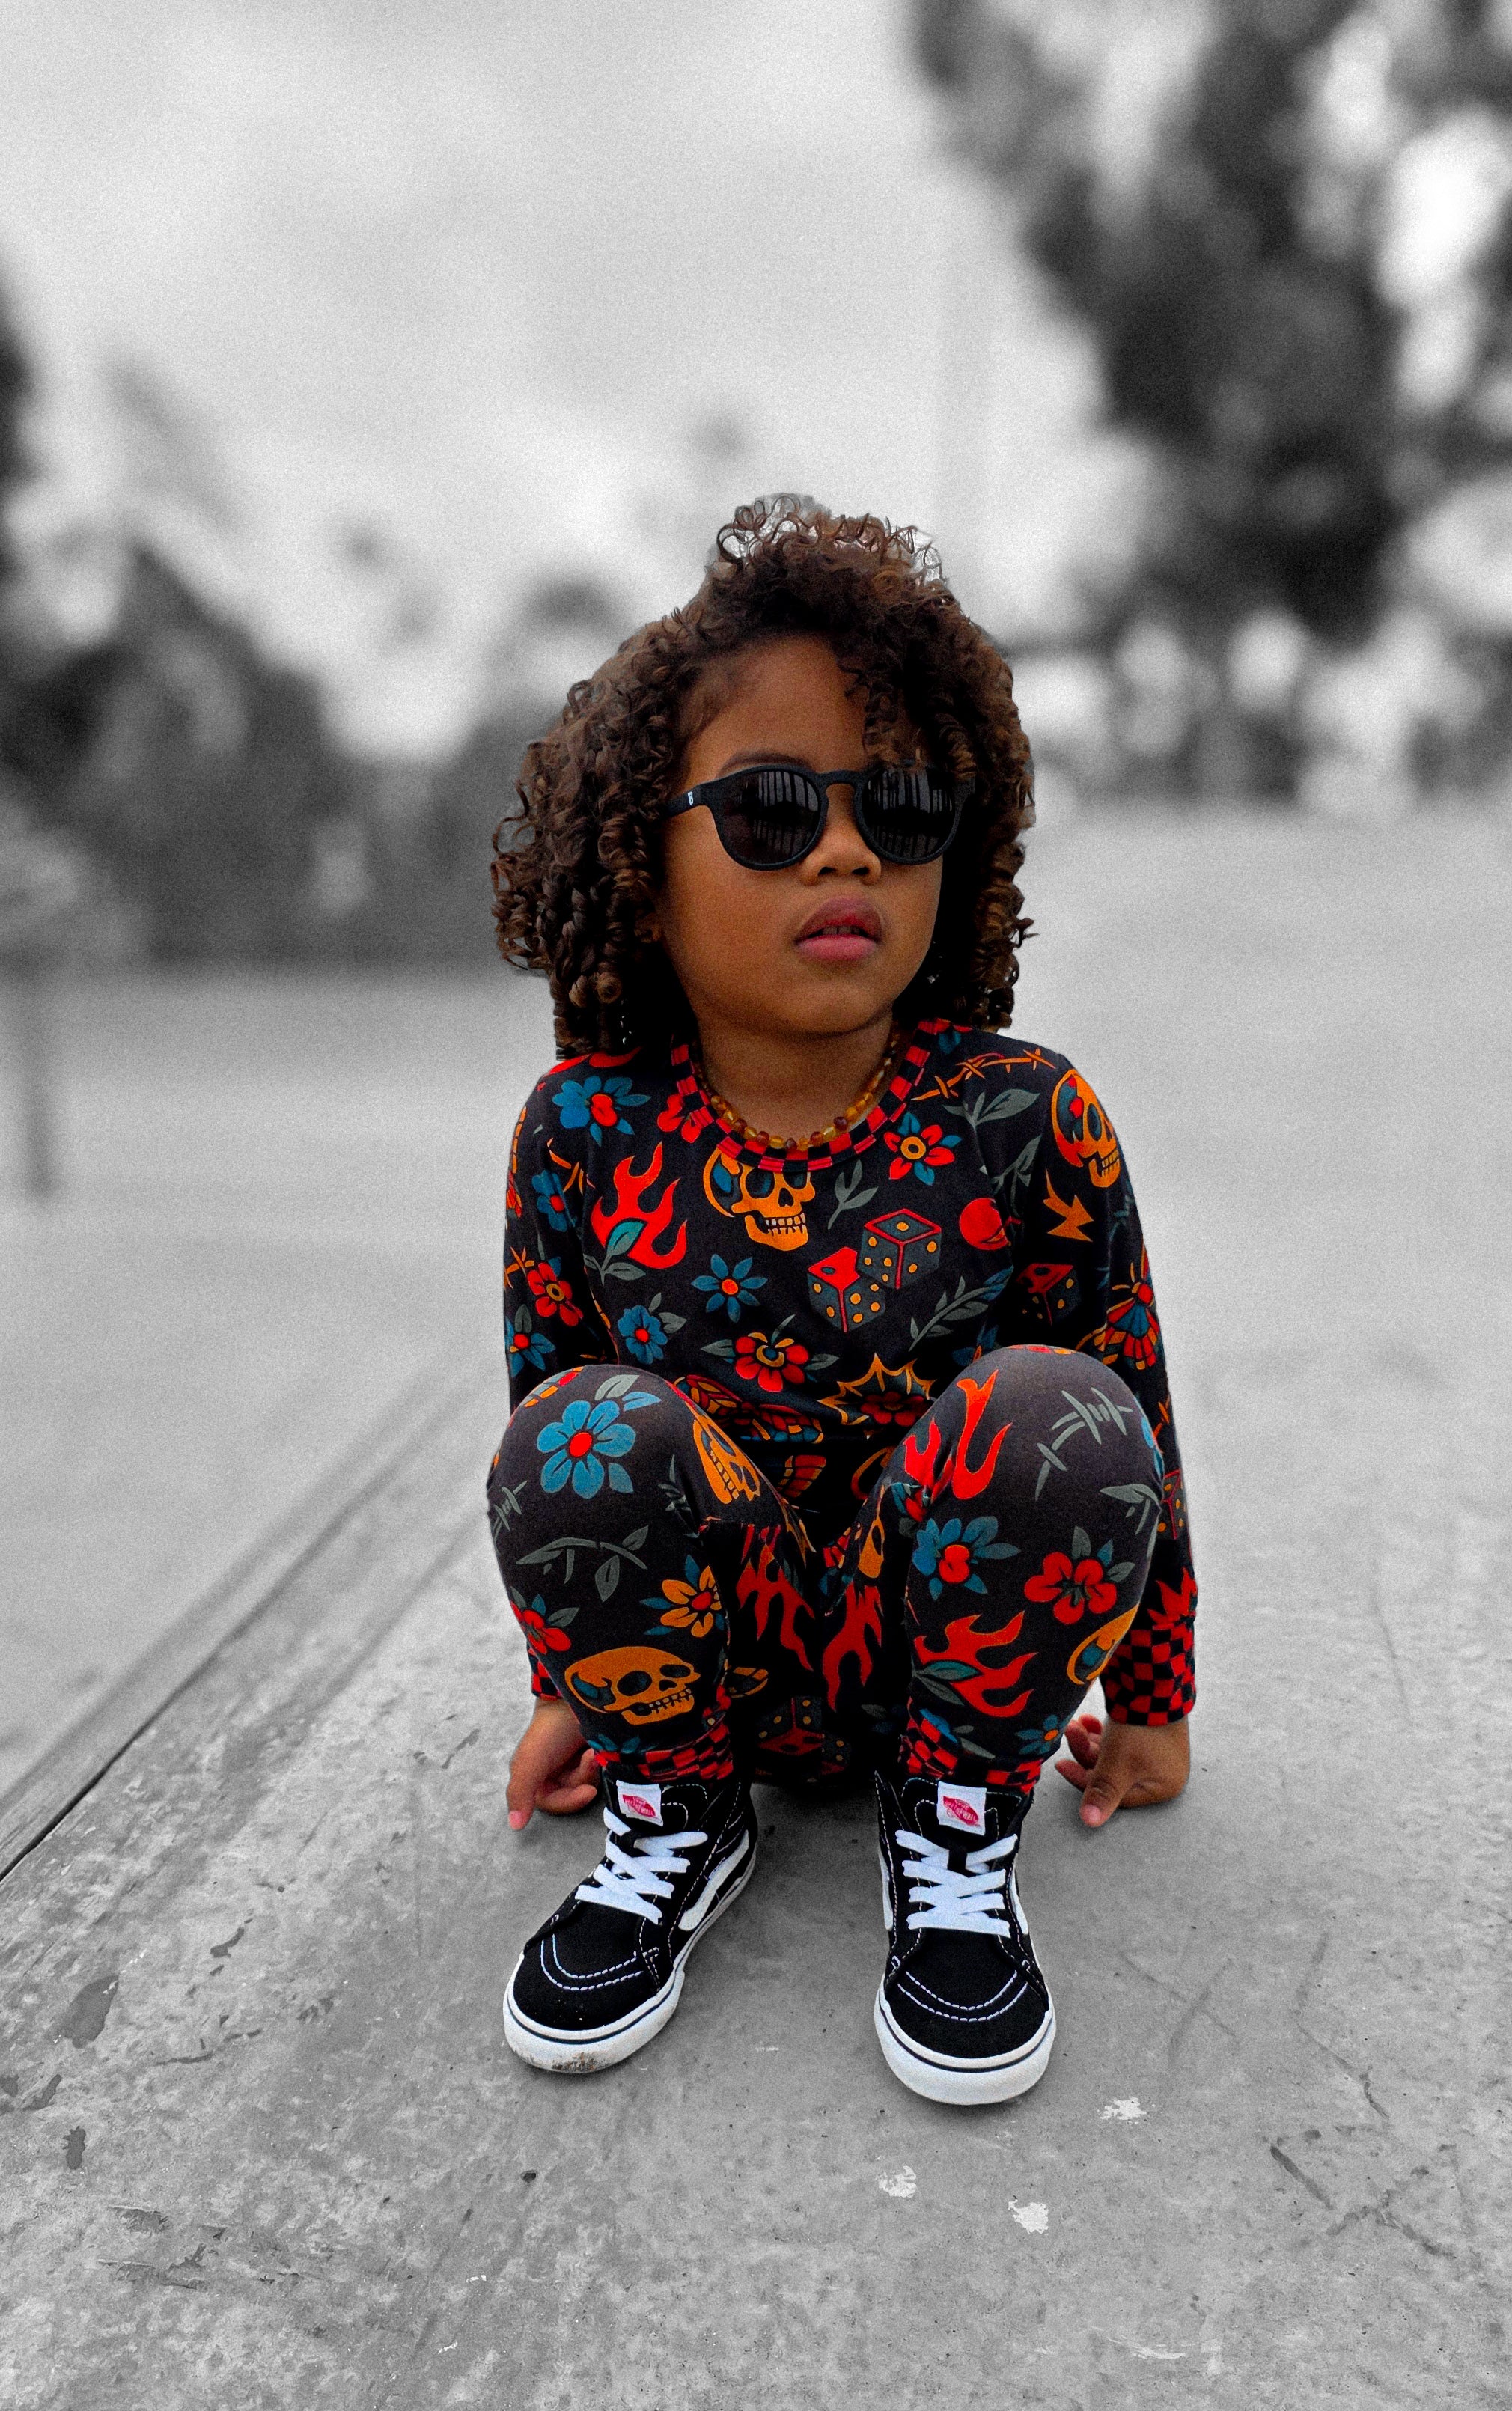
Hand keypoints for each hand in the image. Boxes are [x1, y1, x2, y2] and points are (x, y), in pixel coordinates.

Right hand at [507, 1698, 599, 1830]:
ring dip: (593, 1765)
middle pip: (574, 1792)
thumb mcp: (530, 1762)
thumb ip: (520, 1792)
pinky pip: (599, 1767)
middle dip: (584, 1776)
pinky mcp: (590, 1750)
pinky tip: (600, 1743)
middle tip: (590, 1757)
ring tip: (594, 1745)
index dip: (571, 1801)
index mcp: (534, 1776)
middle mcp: (553, 1771)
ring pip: (588, 1780)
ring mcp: (572, 1761)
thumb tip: (515, 1826)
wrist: (573, 1693)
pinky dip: (601, 1757)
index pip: (554, 1803)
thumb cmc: (550, 1729)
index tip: (588, 1791)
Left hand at [1054, 1712, 1189, 1829]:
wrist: (1157, 1682)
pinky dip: (1102, 1732)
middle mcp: (1162, 1770)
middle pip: (1113, 1773)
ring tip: (1076, 1724)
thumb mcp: (1117, 1764)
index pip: (1116, 1795)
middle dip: (1086, 1754)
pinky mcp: (1149, 1730)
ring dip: (1090, 1740)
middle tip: (1070, 1734)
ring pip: (1113, 1753)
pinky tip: (1088, 1720)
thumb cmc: (1141, 1730)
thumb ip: (1102, 1792)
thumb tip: (1089, 1822)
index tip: (1062, 1765)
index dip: (1085, 1781)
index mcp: (1162, 1786)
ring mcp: (1157, 1750)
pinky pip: (1120, 1738)